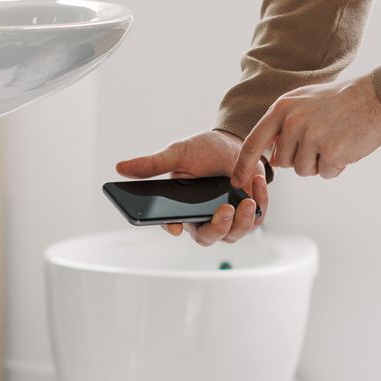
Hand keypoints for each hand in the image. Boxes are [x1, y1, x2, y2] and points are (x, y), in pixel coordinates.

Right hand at [116, 129, 269, 245]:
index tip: (174, 227)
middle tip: (224, 210)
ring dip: (242, 221)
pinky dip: (260, 204)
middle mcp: (202, 219)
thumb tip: (119, 167)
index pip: (171, 224)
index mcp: (180, 209)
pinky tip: (258, 182)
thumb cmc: (204, 150)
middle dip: (217, 227)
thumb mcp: (177, 153)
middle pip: (206, 237)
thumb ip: (152, 164)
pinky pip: (256, 221)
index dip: (171, 227)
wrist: (236, 143)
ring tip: (248, 200)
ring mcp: (227, 220)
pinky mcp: (249, 216)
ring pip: (233, 234)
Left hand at [233, 76, 380, 182]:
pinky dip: (336, 166)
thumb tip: (272, 158)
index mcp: (283, 108)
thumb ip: (283, 126)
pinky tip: (346, 146)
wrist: (377, 97)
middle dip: (301, 158)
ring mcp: (312, 136)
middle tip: (322, 137)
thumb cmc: (340, 101)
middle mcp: (293, 122)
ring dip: (319, 163)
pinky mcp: (332, 151)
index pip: (253, 142)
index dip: (243, 165)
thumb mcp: (304, 102)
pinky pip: (325, 173)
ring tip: (335, 140)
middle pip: (283, 162)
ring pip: (303, 171)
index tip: (236, 182)